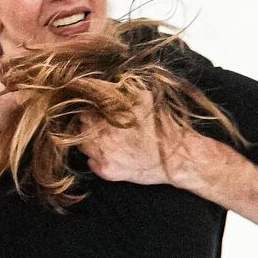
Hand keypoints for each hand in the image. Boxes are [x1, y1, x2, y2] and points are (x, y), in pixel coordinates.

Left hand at [78, 89, 193, 185]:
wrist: (176, 157)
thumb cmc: (163, 126)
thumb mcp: (144, 98)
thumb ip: (122, 91)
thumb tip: (105, 85)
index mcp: (108, 116)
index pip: (84, 110)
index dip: (92, 110)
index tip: (98, 112)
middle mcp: (101, 136)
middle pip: (80, 127)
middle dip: (89, 125)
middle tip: (103, 126)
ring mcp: (103, 155)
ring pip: (83, 146)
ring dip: (90, 142)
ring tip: (108, 140)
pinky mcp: (107, 172)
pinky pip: (91, 163)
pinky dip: (97, 158)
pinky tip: (113, 154)